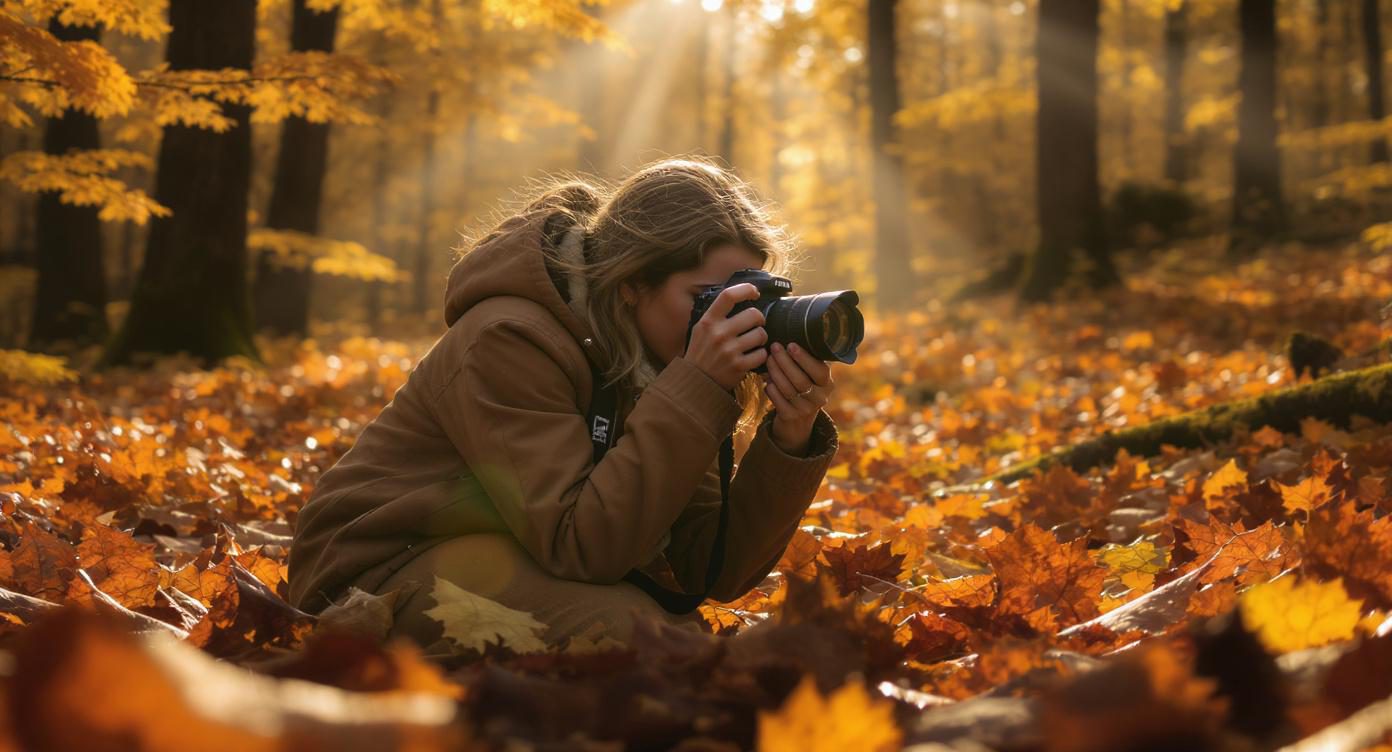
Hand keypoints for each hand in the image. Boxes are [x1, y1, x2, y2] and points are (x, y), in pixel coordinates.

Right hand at [684, 283, 767, 390]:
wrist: (696, 381)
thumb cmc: (701, 353)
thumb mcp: (700, 329)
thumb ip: (717, 315)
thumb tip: (740, 297)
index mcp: (708, 321)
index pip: (729, 295)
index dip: (746, 289)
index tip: (754, 292)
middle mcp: (718, 334)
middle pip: (754, 314)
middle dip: (760, 319)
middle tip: (757, 324)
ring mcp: (729, 351)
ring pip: (761, 334)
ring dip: (761, 338)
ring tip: (754, 342)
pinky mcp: (739, 366)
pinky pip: (762, 354)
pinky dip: (761, 355)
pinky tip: (753, 356)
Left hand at [761, 341, 834, 455]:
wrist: (798, 421)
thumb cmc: (803, 386)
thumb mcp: (810, 375)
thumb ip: (806, 360)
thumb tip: (787, 336)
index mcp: (827, 383)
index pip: (819, 370)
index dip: (804, 358)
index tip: (791, 344)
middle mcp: (820, 398)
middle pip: (801, 379)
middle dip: (785, 362)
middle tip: (774, 347)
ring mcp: (806, 410)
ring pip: (788, 389)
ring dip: (775, 373)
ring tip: (768, 360)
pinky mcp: (791, 417)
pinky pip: (779, 401)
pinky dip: (771, 389)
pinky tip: (766, 380)